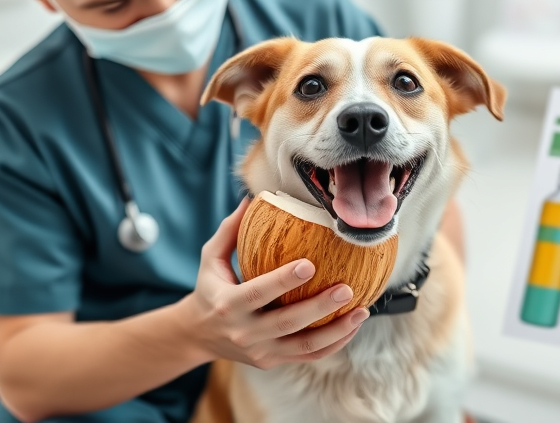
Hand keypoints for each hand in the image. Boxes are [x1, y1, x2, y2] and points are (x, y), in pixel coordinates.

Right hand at [177, 198, 368, 368]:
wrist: (198, 335)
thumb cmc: (210, 288)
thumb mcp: (210, 259)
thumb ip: (230, 230)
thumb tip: (252, 197)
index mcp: (227, 305)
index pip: (257, 293)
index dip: (283, 281)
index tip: (310, 264)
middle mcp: (244, 332)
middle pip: (286, 323)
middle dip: (319, 308)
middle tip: (347, 289)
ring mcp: (260, 351)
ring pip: (303, 346)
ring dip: (336, 330)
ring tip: (362, 311)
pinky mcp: (273, 361)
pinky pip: (309, 356)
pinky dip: (335, 344)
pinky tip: (354, 325)